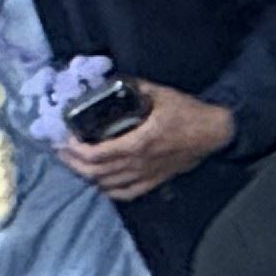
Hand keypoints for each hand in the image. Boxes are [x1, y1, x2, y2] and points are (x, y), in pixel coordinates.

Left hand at [57, 80, 232, 200]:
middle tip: (61, 152)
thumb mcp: (162, 93)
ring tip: (75, 164)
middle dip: (74, 163)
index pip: (97, 155)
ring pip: (107, 184)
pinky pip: (125, 193)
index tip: (64, 140)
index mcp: (138, 143)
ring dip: (87, 176)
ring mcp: (146, 175)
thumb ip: (136, 88)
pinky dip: (108, 190)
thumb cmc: (188, 112)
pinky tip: (100, 183)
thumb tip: (112, 82)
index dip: (76, 151)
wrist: (214, 132)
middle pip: (96, 172)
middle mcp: (138, 163)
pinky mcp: (154, 181)